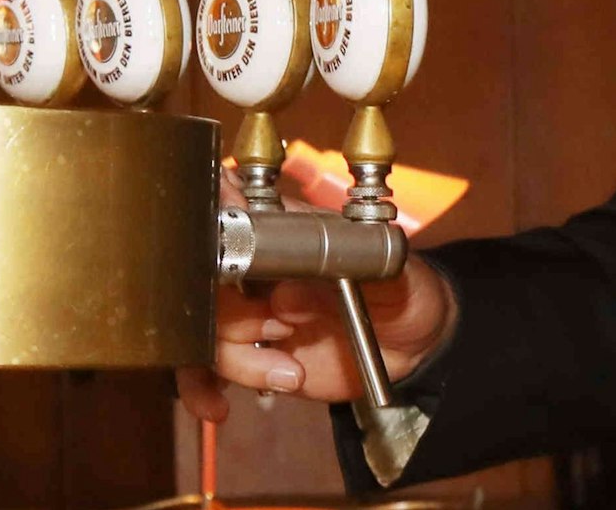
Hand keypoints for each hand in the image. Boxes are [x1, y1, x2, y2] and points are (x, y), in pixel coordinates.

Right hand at [177, 179, 459, 421]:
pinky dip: (201, 388)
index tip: (225, 255)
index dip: (215, 229)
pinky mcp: (248, 352)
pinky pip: (206, 367)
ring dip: (236, 357)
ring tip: (288, 371)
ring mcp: (249, 310)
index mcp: (286, 229)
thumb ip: (347, 271)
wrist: (414, 344)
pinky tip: (219, 407)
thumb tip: (286, 293)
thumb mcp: (391, 271)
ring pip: (204, 328)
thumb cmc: (404, 290)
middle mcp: (257, 267)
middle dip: (233, 314)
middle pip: (205, 281)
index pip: (227, 209)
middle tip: (281, 331)